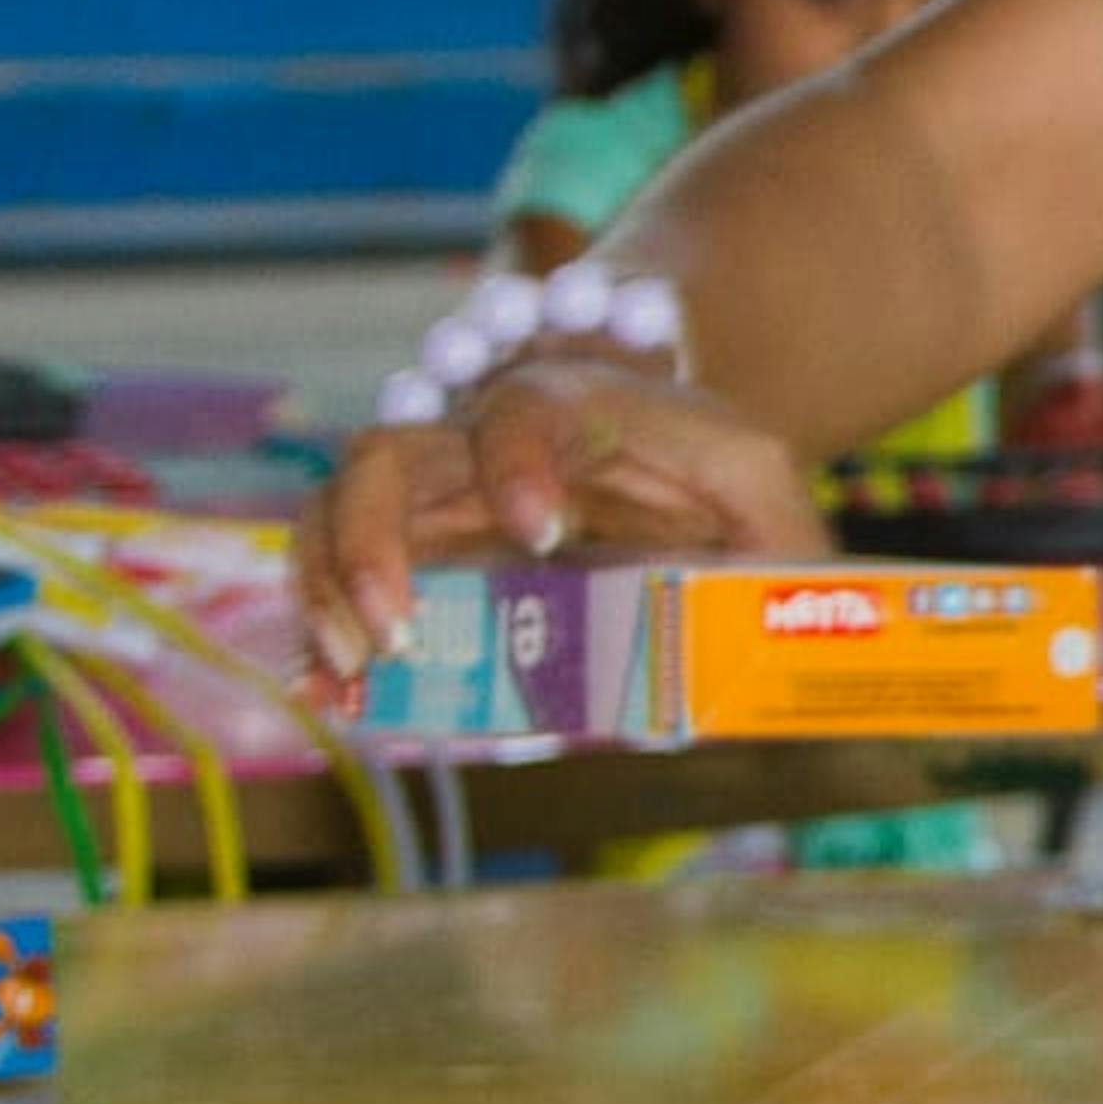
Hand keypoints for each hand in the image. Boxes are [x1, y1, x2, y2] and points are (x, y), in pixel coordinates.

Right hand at [288, 360, 818, 693]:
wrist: (683, 479)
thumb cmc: (731, 492)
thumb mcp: (771, 500)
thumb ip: (779, 546)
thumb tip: (782, 639)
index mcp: (584, 414)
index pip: (527, 408)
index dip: (516, 460)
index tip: (542, 535)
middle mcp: (489, 446)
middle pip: (387, 455)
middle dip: (371, 543)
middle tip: (396, 636)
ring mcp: (441, 497)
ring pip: (338, 508)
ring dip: (326, 589)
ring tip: (353, 674)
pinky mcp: (414, 551)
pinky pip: (335, 571)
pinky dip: (320, 629)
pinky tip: (332, 695)